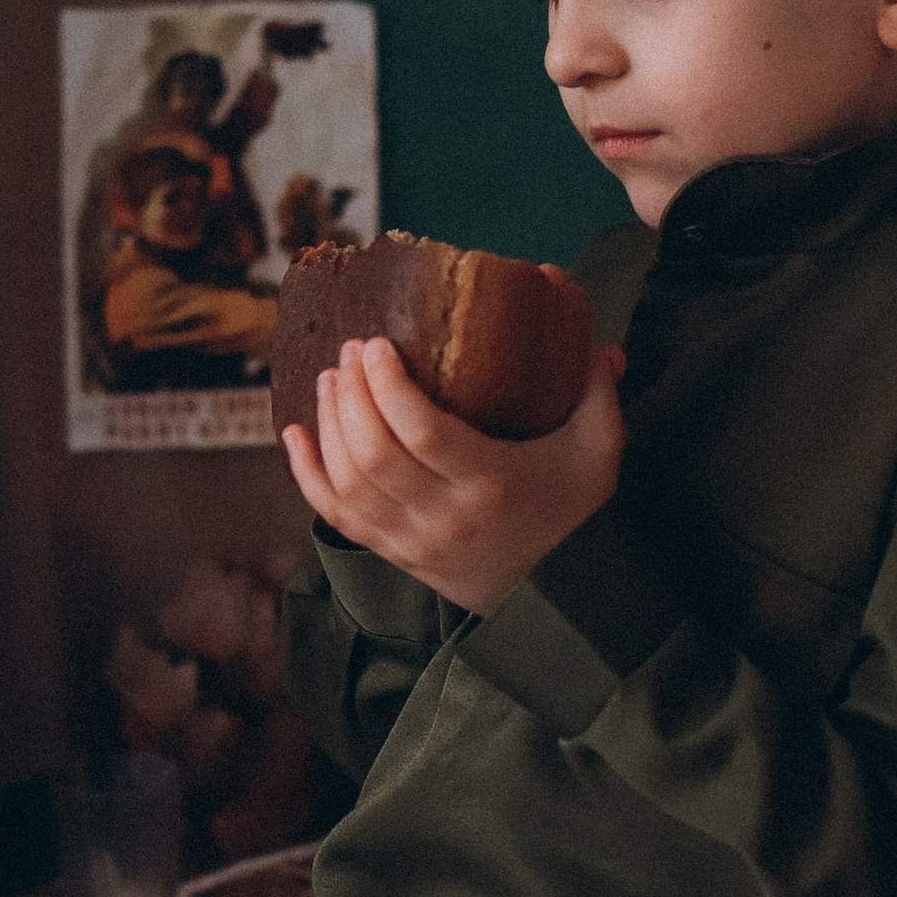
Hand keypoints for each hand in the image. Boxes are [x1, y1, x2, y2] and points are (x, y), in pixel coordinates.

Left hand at [280, 330, 625, 614]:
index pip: (422, 434)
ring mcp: (413, 542)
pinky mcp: (393, 555)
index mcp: (492, 484)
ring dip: (330, 424)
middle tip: (350, 350)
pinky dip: (308, 474)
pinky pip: (336, 516)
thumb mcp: (599, 447)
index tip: (377, 345)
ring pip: (348, 484)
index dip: (388, 386)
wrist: (554, 598)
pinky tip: (296, 434)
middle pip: (375, 455)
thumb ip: (593, 380)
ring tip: (330, 378)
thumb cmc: (573, 511)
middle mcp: (445, 518)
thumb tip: (568, 298)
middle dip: (352, 395)